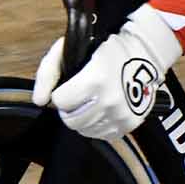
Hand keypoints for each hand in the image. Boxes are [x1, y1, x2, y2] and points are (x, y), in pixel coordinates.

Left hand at [32, 4, 183, 139]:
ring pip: (84, 130)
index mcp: (95, 80)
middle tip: (77, 96)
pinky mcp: (127, 125)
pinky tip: (101, 109)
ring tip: (90, 101)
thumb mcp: (73, 48)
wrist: (144, 55)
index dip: (61, 93)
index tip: (68, 87)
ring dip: (82, 117)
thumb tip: (39, 99)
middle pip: (70, 120)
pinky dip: (96, 124)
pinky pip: (100, 134)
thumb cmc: (107, 49)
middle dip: (69, 108)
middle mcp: (108, 101)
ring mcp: (120, 115)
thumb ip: (48, 72)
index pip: (60, 102)